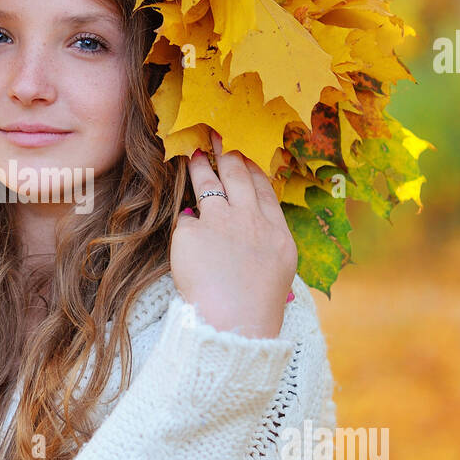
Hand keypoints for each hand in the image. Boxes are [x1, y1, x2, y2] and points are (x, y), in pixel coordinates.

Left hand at [171, 128, 297, 338]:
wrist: (235, 324)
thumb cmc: (255, 306)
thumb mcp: (276, 268)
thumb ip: (264, 238)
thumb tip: (246, 218)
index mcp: (276, 233)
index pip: (263, 189)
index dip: (252, 168)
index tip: (244, 152)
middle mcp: (250, 221)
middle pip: (237, 176)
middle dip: (228, 152)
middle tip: (217, 135)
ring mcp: (220, 223)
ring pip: (207, 184)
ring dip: (200, 166)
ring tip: (193, 154)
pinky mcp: (191, 233)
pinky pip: (185, 221)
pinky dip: (186, 225)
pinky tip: (182, 220)